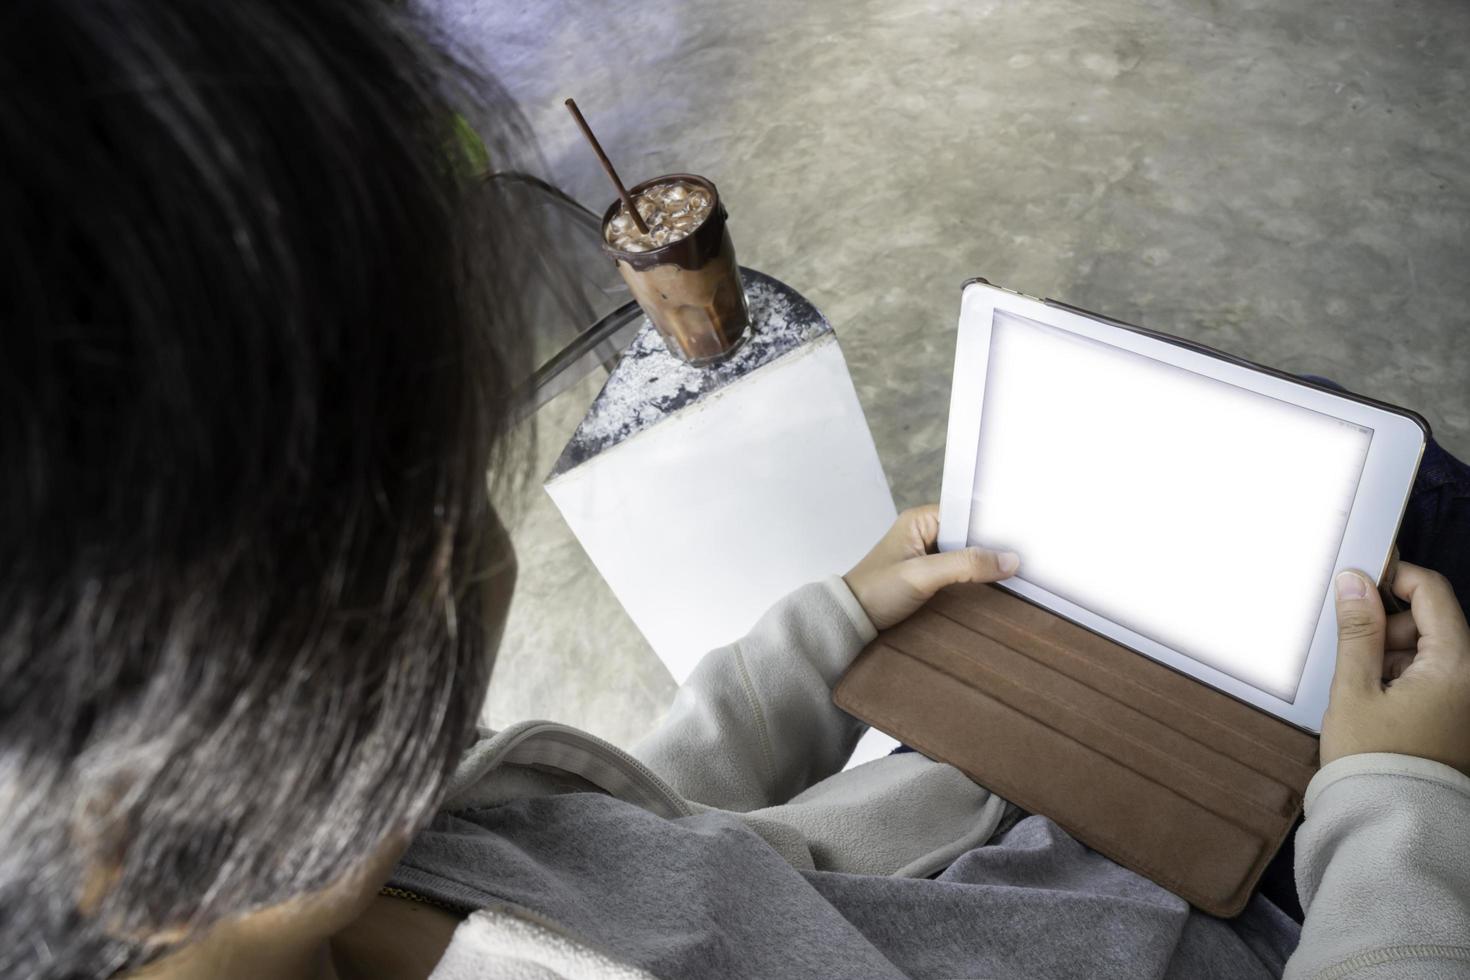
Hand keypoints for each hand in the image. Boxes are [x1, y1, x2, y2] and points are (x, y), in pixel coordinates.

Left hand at [843, 505, 1019, 630]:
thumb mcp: (922, 575)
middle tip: (1027, 554)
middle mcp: (926, 532)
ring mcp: (929, 556)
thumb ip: (964, 565)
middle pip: (970, 534)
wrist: (851, 620)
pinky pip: (962, 572)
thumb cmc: (876, 591)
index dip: (992, 524)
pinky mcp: (931, 577)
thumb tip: (1009, 560)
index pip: (967, 513)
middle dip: (993, 545)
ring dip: (986, 564)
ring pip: (968, 554)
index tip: (1021, 534)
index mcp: (921, 520)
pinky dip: (977, 578)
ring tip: (1020, 569)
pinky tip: (997, 584)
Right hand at [1320, 561, 1469, 774]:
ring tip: (1369, 694)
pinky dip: (1408, 680)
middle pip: (1433, 622)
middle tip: (1357, 660)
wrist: (1393, 823)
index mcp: (1456, 665)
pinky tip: (1384, 707)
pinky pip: (1438, 678)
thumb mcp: (1354, 688)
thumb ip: (1358, 630)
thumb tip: (1355, 581)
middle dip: (1390, 628)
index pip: (1432, 593)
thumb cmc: (1373, 759)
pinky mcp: (1464, 717)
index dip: (1395, 578)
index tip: (1360, 586)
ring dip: (1396, 657)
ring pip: (1432, 650)